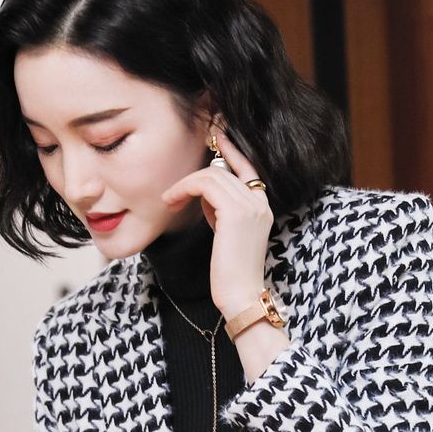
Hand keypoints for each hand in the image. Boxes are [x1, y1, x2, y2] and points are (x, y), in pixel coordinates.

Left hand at [160, 122, 272, 318]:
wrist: (241, 295)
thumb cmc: (230, 271)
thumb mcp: (226, 233)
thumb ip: (219, 209)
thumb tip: (202, 193)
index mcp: (262, 206)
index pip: (247, 166)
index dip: (230, 149)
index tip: (215, 136)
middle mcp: (260, 201)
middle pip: (224, 169)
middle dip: (194, 176)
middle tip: (173, 193)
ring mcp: (251, 205)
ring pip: (212, 174)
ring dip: (185, 184)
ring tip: (170, 201)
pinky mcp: (236, 212)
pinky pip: (205, 183)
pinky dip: (185, 188)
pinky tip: (172, 201)